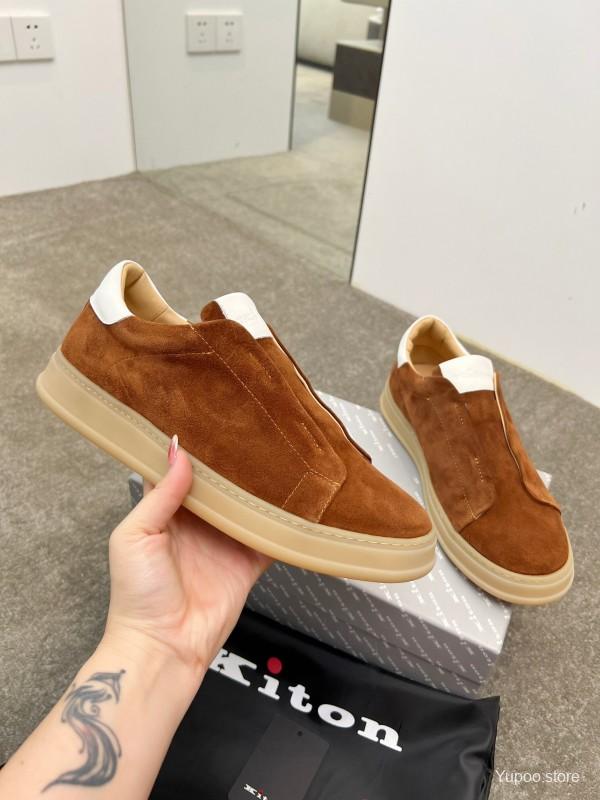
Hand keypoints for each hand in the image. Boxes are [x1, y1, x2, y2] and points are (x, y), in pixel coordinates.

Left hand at [103, 437, 270, 682]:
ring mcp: (225, 543)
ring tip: (278, 456)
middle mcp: (198, 524)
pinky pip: (269, 539)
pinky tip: (297, 503)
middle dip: (233, 465)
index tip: (210, 420)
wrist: (164, 647)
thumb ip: (160, 495)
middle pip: (220, 487)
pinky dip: (282, 525)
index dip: (194, 450)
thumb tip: (179, 451)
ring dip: (259, 490)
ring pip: (247, 508)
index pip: (182, 473)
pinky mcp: (248, 564)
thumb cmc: (137, 594)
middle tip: (253, 430)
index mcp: (166, 513)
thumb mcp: (135, 536)